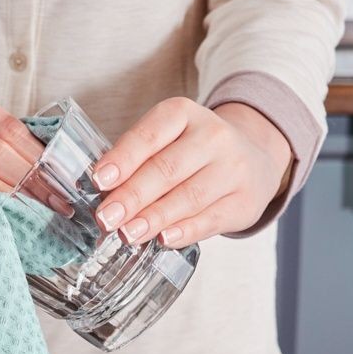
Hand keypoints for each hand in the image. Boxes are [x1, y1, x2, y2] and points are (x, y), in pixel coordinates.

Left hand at [90, 97, 291, 247]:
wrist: (254, 159)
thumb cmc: (193, 154)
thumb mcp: (168, 140)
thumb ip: (137, 161)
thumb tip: (102, 196)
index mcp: (183, 114)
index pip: (149, 135)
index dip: (123, 159)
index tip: (99, 181)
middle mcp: (212, 136)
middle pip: (167, 169)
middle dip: (132, 196)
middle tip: (106, 218)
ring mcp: (233, 169)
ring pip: (188, 196)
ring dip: (154, 218)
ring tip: (127, 234)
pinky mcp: (243, 201)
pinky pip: (210, 219)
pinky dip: (184, 231)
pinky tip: (163, 239)